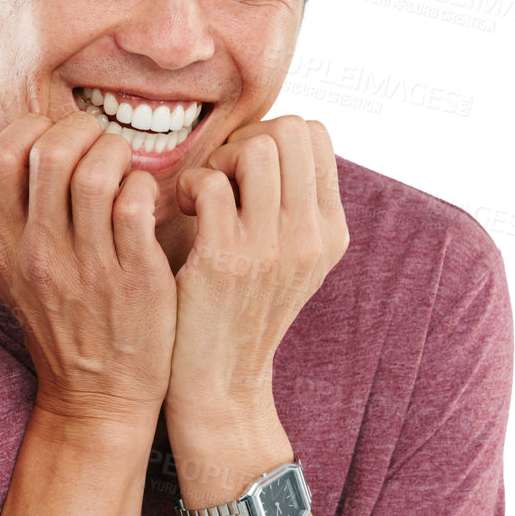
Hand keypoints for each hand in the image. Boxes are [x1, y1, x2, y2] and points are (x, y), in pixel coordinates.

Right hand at [0, 111, 177, 427]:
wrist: (96, 398)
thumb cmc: (64, 324)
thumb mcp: (18, 274)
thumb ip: (19, 215)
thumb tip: (30, 146)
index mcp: (5, 245)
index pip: (4, 153)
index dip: (36, 128)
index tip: (60, 139)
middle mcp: (39, 253)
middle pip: (50, 150)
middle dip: (84, 131)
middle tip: (101, 147)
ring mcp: (87, 266)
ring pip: (97, 170)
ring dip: (118, 154)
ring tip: (126, 170)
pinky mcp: (135, 279)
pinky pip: (137, 203)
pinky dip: (144, 187)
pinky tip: (145, 202)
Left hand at [164, 115, 348, 425]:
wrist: (221, 385)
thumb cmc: (239, 311)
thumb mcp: (288, 261)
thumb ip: (290, 205)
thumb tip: (268, 140)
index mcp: (330, 230)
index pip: (315, 135)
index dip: (272, 137)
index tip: (245, 174)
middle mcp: (311, 236)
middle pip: (289, 131)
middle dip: (245, 141)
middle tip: (223, 181)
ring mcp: (271, 248)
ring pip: (256, 148)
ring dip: (218, 161)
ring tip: (204, 198)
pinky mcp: (225, 261)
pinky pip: (211, 182)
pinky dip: (190, 186)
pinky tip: (184, 213)